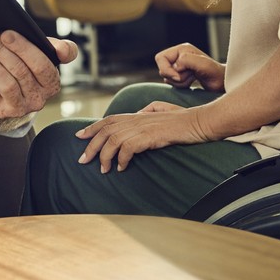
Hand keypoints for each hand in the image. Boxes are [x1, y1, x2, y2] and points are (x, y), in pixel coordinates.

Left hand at [0, 26, 77, 120]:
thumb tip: (64, 51)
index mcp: (51, 83)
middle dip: (0, 48)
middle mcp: (37, 98)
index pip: (41, 65)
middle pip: (19, 71)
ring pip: (3, 81)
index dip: (24, 48)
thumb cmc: (27, 69)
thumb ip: (59, 49)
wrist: (8, 97)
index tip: (7, 33)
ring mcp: (17, 107)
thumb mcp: (44, 57)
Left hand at [75, 101, 212, 172]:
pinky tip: (122, 168)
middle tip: (82, 160)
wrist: (200, 123)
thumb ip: (149, 110)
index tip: (79, 136)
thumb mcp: (163, 111)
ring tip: (103, 169)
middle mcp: (137, 118)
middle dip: (91, 146)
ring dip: (105, 156)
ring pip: (113, 140)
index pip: (108, 120)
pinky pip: (128, 148)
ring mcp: (143, 126)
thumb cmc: (184, 120)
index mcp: (138, 114)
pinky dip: (121, 159)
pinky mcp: (150, 136)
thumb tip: (140, 111)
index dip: (92, 127)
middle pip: (106, 130)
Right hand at [155, 43, 225, 91]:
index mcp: (182, 49)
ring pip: (167, 77)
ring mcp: (180, 66)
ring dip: (179, 82)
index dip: (166, 69)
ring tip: (192, 78)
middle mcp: (179, 56)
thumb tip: (176, 65)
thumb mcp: (203, 64)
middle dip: (174, 76)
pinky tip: (192, 81)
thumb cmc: (216, 73)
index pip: (160, 58)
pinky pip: (172, 83)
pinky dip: (181, 85)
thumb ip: (187, 60)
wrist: (222, 83)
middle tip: (189, 76)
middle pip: (162, 69)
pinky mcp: (181, 75)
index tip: (178, 76)